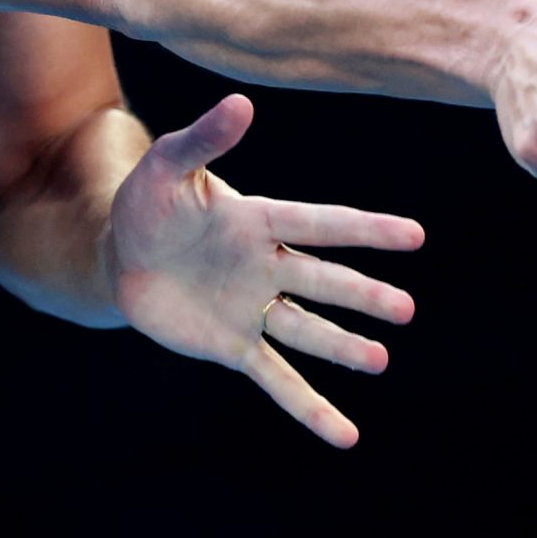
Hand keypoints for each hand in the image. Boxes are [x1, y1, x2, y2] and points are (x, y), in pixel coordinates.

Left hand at [107, 93, 422, 447]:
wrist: (121, 256)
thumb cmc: (148, 202)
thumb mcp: (167, 165)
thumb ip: (204, 138)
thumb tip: (243, 102)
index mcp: (259, 220)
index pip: (319, 224)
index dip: (365, 230)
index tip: (414, 235)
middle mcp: (266, 266)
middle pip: (321, 282)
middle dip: (361, 296)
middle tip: (407, 310)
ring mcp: (253, 309)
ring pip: (306, 331)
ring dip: (342, 347)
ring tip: (380, 360)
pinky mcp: (234, 346)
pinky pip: (278, 380)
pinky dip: (311, 409)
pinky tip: (345, 435)